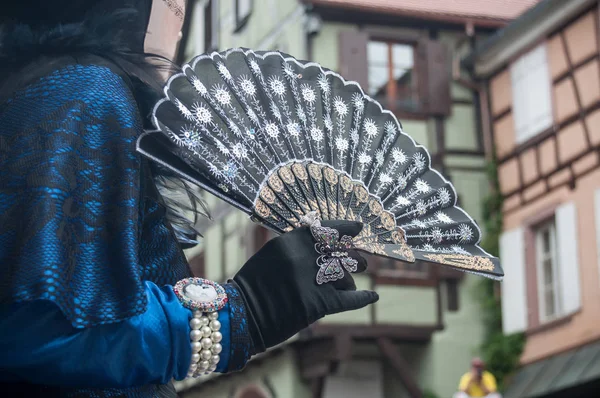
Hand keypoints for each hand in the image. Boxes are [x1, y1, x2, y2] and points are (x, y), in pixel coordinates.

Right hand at [231, 220, 377, 352]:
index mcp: (289, 241)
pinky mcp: (317, 304)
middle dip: (353, 258)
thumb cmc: (254, 287)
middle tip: (361, 262)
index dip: (345, 228)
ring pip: (344, 276)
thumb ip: (296, 247)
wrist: (240, 317)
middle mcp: (302, 257)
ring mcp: (310, 280)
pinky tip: (372, 296)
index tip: (359, 227)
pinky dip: (362, 298)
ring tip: (353, 282)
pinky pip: (348, 299)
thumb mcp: (271, 256)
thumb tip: (324, 243)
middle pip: (339, 253)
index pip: (325, 230)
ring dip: (350, 280)